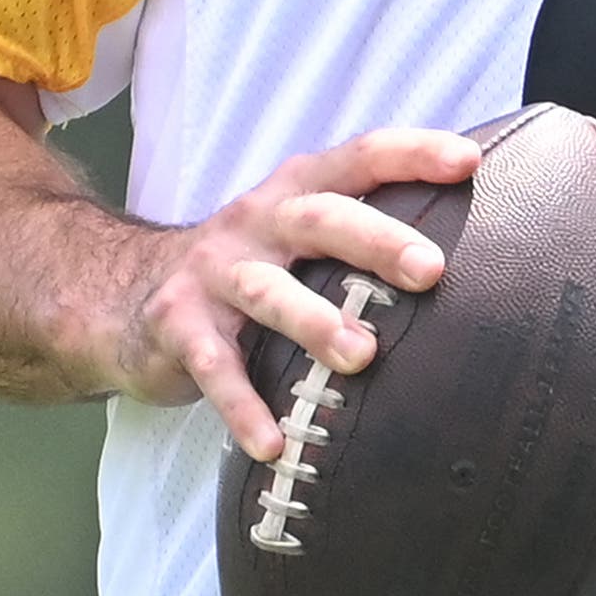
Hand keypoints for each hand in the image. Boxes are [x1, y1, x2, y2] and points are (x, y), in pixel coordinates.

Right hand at [104, 128, 479, 459]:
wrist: (122, 294)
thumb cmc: (248, 267)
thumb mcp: (296, 235)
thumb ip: (361, 234)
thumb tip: (472, 252)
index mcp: (296, 192)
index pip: (360, 157)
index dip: (412, 153)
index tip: (470, 162)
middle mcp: (256, 221)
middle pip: (318, 218)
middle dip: (375, 239)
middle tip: (432, 268)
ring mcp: (214, 273)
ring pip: (268, 291)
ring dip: (315, 321)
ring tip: (361, 357)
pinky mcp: (177, 326)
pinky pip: (214, 367)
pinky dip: (243, 406)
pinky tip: (275, 443)